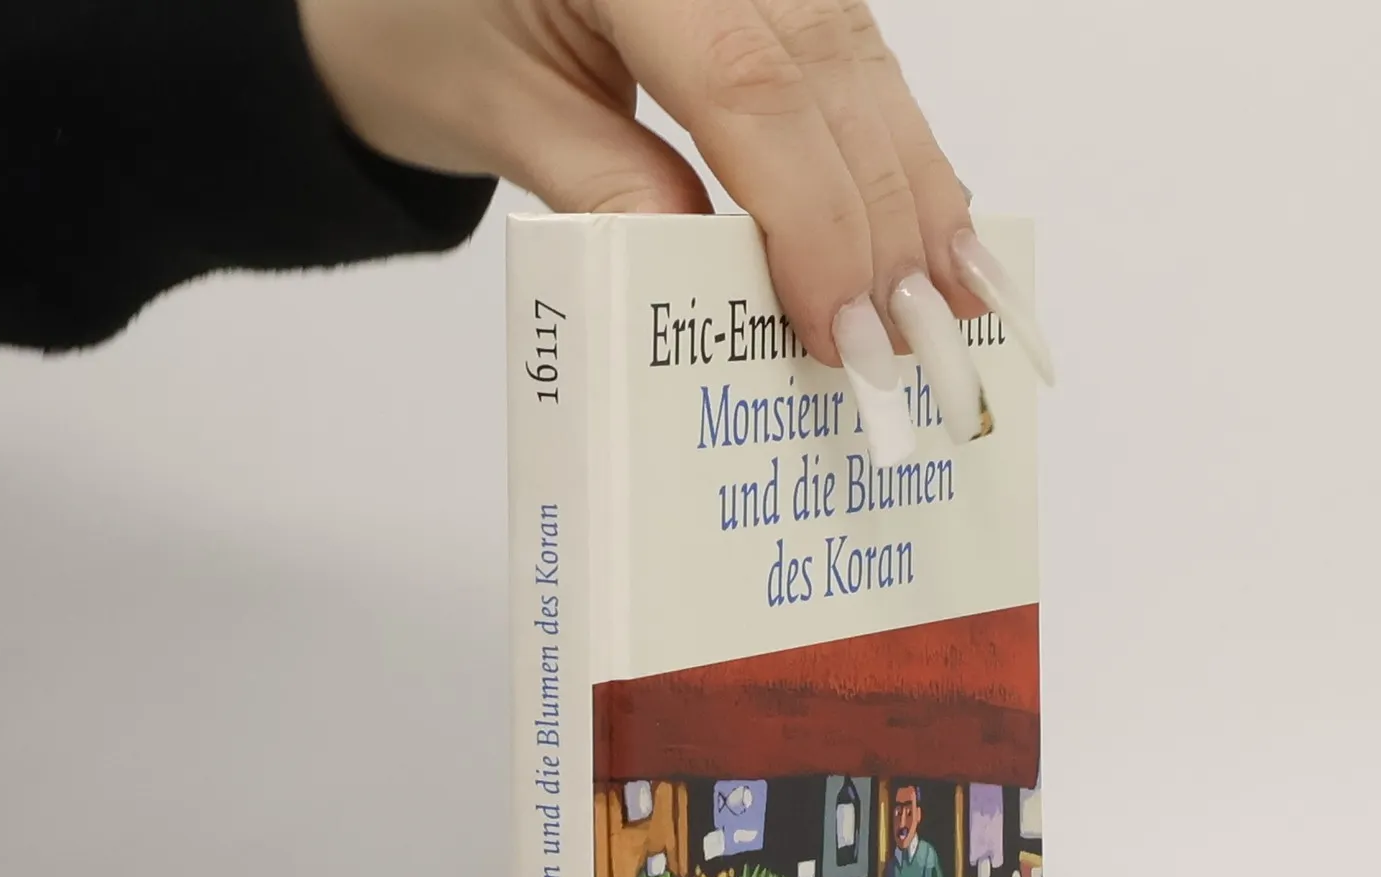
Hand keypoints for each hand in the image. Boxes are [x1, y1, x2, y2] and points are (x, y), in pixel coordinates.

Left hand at [298, 0, 1054, 444]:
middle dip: (880, 219)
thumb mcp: (498, 111)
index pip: (746, 83)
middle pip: (826, 73)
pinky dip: (901, 146)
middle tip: (911, 341)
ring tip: (954, 296)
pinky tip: (942, 219)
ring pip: (862, 62)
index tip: (841, 325)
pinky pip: (857, 52)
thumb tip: (713, 283)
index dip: (808, 215)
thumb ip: (606, 186)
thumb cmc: (426, 23)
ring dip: (914, 188)